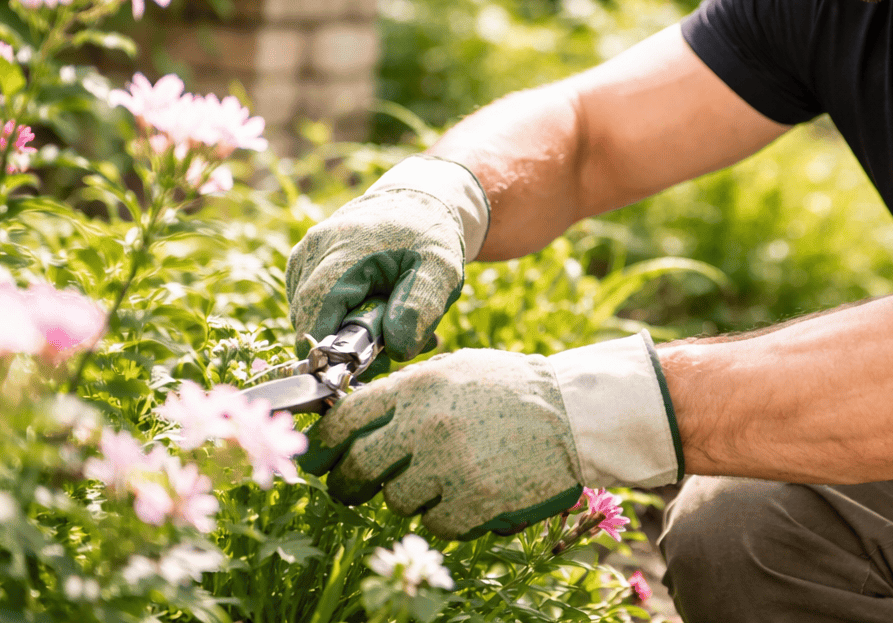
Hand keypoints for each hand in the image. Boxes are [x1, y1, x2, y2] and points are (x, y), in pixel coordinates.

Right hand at [286, 156, 488, 363]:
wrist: (418, 202)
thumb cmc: (430, 236)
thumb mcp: (442, 270)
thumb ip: (420, 308)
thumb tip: (395, 350)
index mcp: (343, 252)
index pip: (314, 315)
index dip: (333, 351)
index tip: (368, 366)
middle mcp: (313, 251)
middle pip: (308, 321)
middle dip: (347, 345)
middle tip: (393, 345)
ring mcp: (303, 256)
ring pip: (308, 317)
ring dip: (345, 331)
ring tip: (389, 322)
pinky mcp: (303, 264)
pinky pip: (311, 305)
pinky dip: (339, 317)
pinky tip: (372, 310)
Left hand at [298, 334, 681, 538]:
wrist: (573, 413)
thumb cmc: (511, 388)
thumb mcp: (454, 370)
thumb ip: (405, 391)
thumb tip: (352, 418)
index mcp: (417, 387)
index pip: (345, 419)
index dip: (323, 444)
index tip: (319, 459)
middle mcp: (427, 425)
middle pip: (360, 467)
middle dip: (347, 483)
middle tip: (348, 490)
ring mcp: (451, 465)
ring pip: (397, 499)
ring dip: (409, 497)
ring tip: (435, 482)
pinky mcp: (475, 500)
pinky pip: (436, 523)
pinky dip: (445, 516)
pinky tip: (463, 499)